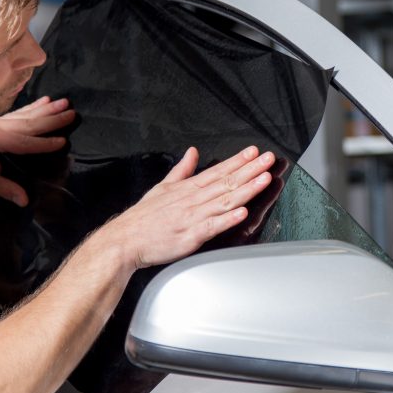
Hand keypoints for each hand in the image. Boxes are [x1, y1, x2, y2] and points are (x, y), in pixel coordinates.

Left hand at [0, 96, 75, 205]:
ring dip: (46, 109)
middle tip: (72, 113)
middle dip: (51, 119)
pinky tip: (45, 100)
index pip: (24, 142)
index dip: (43, 143)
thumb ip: (4, 187)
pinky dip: (33, 106)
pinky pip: (19, 113)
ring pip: (26, 114)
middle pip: (28, 123)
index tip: (63, 142)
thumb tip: (25, 200)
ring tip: (64, 103)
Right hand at [108, 145, 274, 270]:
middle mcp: (193, 200)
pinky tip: (242, 212)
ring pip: (225, 201)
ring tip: (264, 179)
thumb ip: (181, 170)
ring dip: (246, 189)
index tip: (254, 152)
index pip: (218, 170)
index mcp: (188, 188)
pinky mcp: (190, 236)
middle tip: (269, 159)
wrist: (124, 241)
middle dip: (250, 170)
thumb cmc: (143, 218)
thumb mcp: (162, 187)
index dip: (238, 160)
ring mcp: (193, 217)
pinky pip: (212, 226)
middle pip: (227, 182)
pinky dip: (227, 219)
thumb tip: (192, 153)